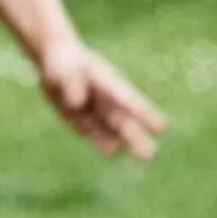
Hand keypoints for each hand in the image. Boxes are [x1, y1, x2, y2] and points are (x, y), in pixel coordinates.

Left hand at [38, 39, 164, 159]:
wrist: (55, 60)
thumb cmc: (63, 61)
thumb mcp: (64, 69)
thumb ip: (72, 84)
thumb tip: (77, 103)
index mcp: (107, 82)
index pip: (129, 100)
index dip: (144, 113)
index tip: (160, 126)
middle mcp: (106, 98)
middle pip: (124, 120)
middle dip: (136, 136)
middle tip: (150, 153)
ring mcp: (97, 108)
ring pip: (114, 129)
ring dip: (125, 141)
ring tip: (142, 157)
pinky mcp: (83, 118)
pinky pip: (93, 132)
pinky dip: (100, 141)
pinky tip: (110, 152)